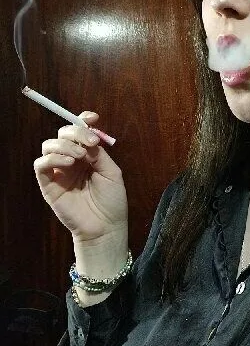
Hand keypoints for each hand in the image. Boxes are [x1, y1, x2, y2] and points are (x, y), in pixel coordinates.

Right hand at [34, 111, 127, 243]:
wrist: (105, 227)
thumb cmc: (112, 201)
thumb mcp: (112, 172)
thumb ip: (99, 154)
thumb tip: (88, 139)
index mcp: (88, 155)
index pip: (80, 131)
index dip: (82, 120)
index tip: (92, 118)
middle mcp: (71, 160)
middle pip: (63, 134)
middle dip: (75, 132)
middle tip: (89, 142)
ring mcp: (58, 171)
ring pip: (49, 145)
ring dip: (64, 145)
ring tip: (79, 156)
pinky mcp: (48, 184)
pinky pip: (41, 164)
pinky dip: (53, 158)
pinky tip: (68, 162)